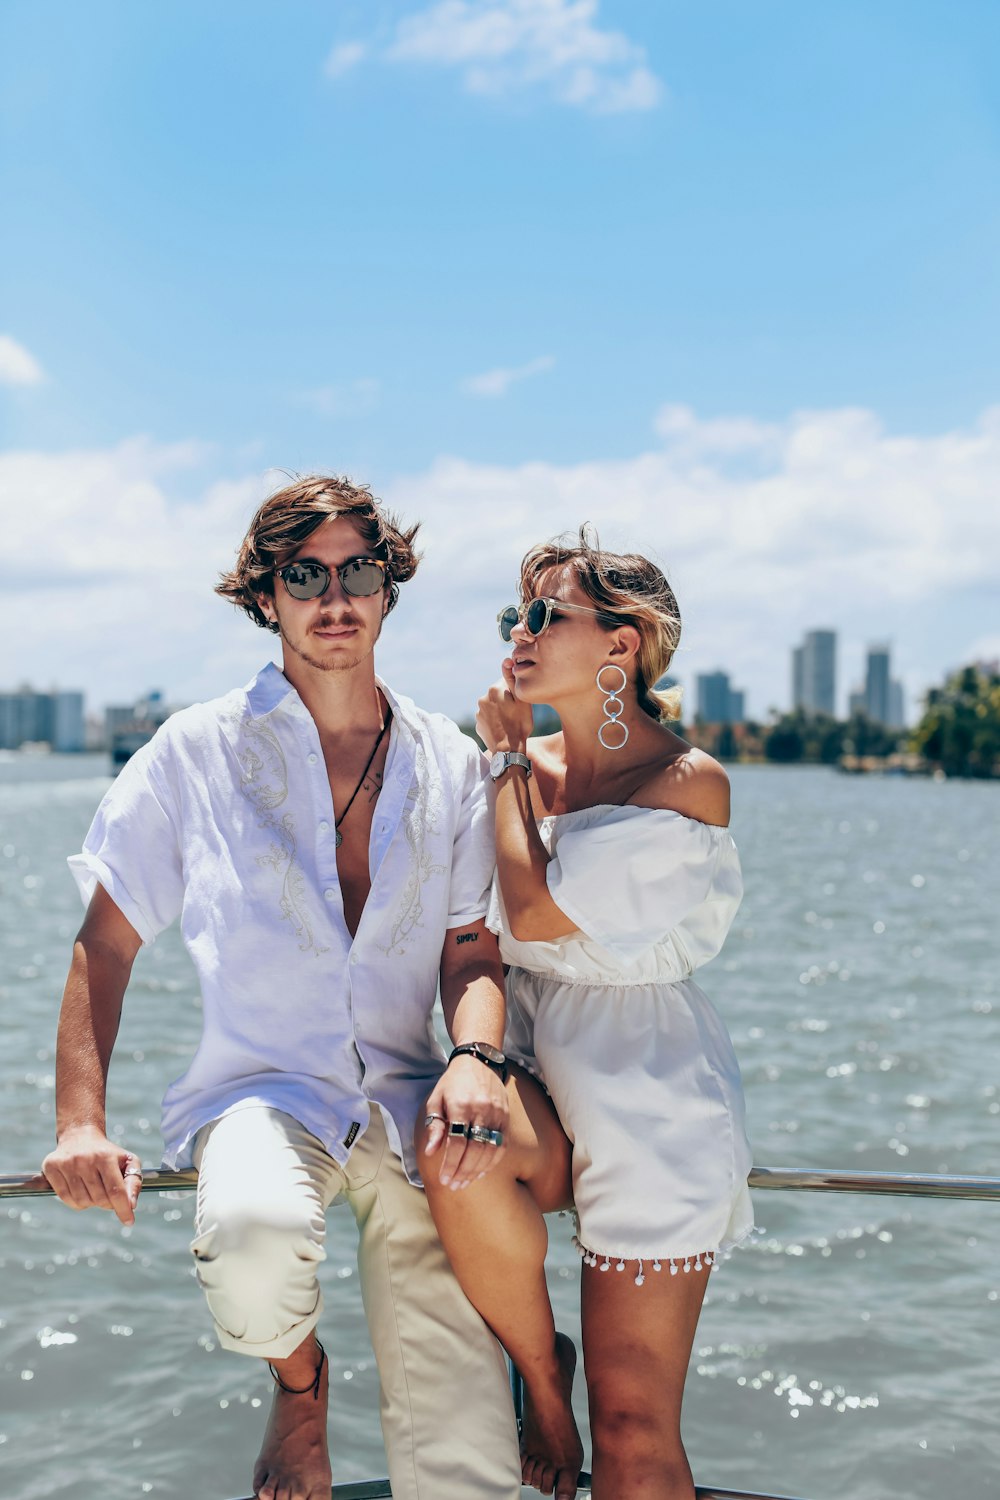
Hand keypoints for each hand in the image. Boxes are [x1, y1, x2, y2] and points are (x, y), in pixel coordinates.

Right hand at [41, 1125, 142, 1225]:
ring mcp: (66, 1163)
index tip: (129, 1222)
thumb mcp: (127, 1161)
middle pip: (99, 1199)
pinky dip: (76, 1202)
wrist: (80, 1135)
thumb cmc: (107, 1153)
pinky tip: (80, 1190)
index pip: (115, 1191)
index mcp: (105, 1157)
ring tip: (93, 1188)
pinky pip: (65, 1198)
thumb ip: (134, 1182)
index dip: (123, 1209)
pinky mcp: (51, 1167)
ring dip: (91, 1203)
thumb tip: (131, 1205)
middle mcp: (85, 1159)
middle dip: (107, 1203)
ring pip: (82, 1202)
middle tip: (108, 1194)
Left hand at [421, 1056, 508, 1189]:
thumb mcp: (436, 1100)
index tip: (444, 1179)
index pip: (457, 1142)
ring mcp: (497, 1114)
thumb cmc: (452, 1083)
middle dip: (463, 1171)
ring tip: (465, 1182)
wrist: (478, 1061)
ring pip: (490, 1150)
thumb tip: (431, 1152)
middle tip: (454, 1186)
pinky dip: (492, 1162)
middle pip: (475, 1149)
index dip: (451, 1164)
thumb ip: (435, 1126)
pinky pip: (501, 1145)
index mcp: (461, 1105)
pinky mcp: (506, 1117)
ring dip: (477, 1170)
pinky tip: (481, 1172)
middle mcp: (481, 1110)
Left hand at [476, 663, 533, 755]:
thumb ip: (512, 679)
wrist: (508, 751)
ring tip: (509, 722)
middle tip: (516, 713)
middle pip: (498, 694)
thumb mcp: (521, 700)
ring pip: (493, 706)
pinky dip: (494, 721)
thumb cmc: (519, 725)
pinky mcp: (478, 724)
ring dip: (500, 710)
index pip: (506, 681)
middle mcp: (482, 699)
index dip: (515, 690)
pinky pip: (488, 718)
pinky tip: (503, 728)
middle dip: (506, 700)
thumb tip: (506, 660)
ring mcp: (478, 713)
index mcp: (494, 690)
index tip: (520, 701)